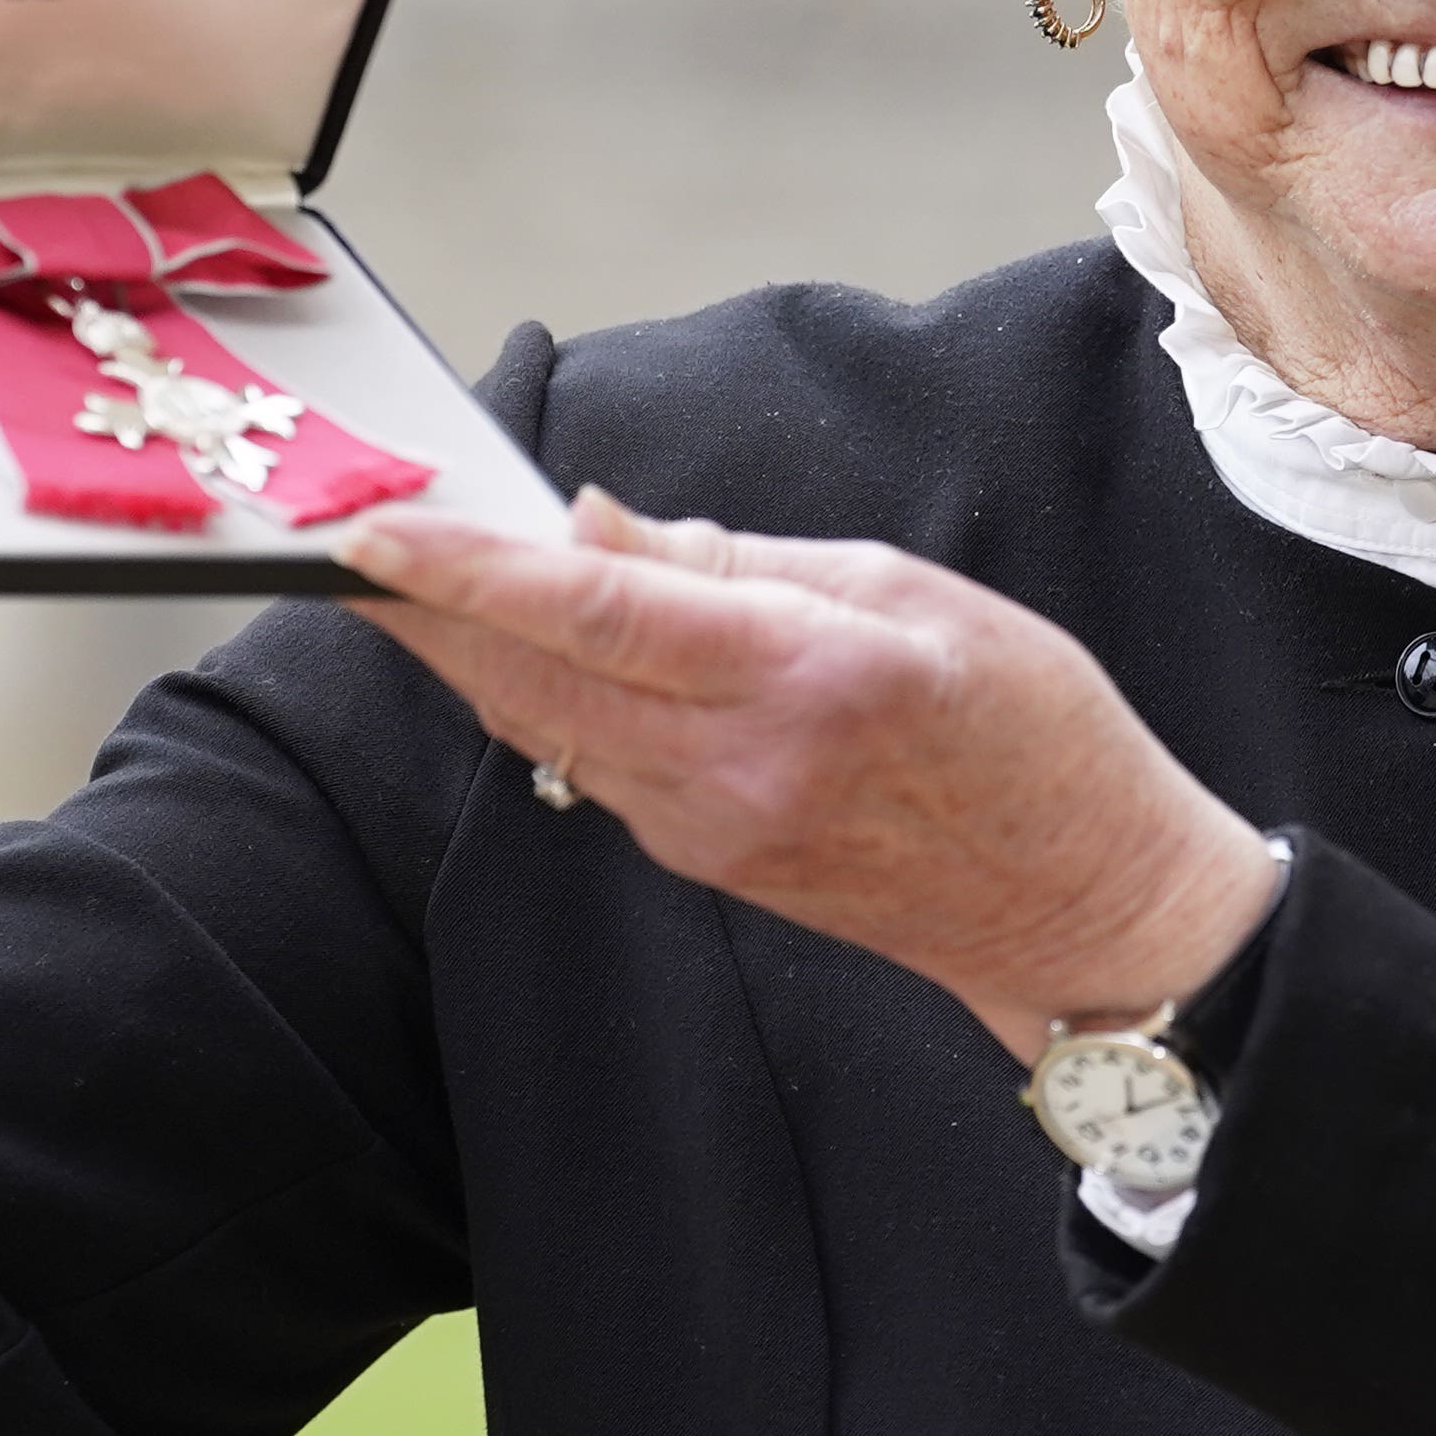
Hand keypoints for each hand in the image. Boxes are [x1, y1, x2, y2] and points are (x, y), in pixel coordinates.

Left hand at [334, 493, 1284, 1057]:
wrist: (1087, 907)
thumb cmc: (1031, 731)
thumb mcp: (909, 592)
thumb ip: (739, 561)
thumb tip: (597, 528)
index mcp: (799, 676)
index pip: (588, 612)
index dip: (463, 570)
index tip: (370, 531)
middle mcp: (734, 767)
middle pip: (527, 677)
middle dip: (422, 607)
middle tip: (348, 534)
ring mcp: (711, 829)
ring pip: (544, 723)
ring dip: (470, 650)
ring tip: (419, 569)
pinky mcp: (706, 861)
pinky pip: (592, 762)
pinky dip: (543, 693)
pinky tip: (529, 642)